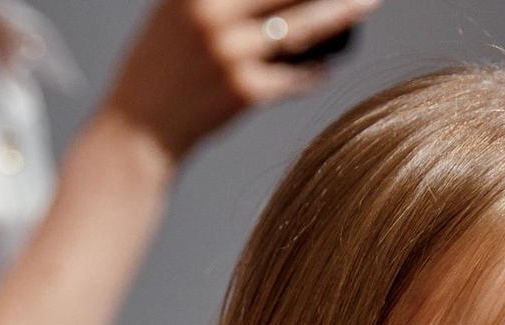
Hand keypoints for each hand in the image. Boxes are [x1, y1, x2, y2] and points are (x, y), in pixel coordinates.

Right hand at [99, 0, 380, 163]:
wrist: (138, 130)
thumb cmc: (159, 67)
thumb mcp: (176, 12)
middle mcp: (211, 16)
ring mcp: (229, 54)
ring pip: (301, 27)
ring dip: (340, 14)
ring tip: (366, 2)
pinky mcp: (243, 91)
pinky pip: (293, 75)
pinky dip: (313, 70)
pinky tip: (325, 64)